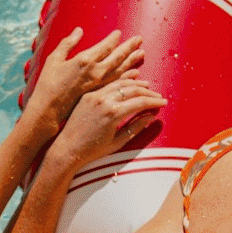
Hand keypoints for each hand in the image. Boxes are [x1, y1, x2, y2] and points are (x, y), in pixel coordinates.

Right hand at [25, 28, 146, 131]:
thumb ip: (67, 43)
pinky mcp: (100, 94)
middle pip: (117, 58)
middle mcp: (95, 72)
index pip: (104, 47)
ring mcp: (99, 85)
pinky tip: (136, 74)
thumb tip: (79, 30)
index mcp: (84, 61)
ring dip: (132, 61)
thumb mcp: (54, 59)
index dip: (113, 39)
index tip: (120, 33)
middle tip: (140, 39)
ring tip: (141, 54)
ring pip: (121, 70)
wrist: (48, 110)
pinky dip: (128, 77)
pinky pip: (117, 84)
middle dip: (129, 48)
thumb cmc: (48, 84)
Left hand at [46, 77, 165, 167]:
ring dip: (135, 83)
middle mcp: (103, 100)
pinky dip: (120, 82)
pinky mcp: (88, 95)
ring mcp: (94, 96)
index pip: (140, 102)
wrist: (67, 148)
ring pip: (120, 83)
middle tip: (158, 96)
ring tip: (147, 86)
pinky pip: (107, 85)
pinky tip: (129, 82)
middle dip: (148, 92)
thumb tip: (151, 117)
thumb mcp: (117, 142)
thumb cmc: (92, 150)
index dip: (154, 102)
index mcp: (112, 113)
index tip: (163, 102)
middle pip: (132, 90)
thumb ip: (136, 127)